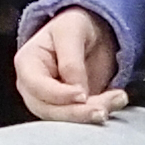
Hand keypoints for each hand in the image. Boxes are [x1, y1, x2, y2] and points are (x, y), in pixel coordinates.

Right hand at [13, 4, 123, 121]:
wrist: (93, 32)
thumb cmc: (74, 26)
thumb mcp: (71, 32)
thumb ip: (71, 61)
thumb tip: (77, 91)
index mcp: (28, 64)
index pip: (36, 87)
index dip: (58, 95)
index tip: (81, 94)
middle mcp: (35, 87)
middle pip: (49, 110)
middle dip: (76, 113)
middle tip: (101, 109)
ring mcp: (53, 100)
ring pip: (67, 119)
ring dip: (92, 114)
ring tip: (116, 99)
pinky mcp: (72, 107)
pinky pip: (84, 117)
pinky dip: (102, 111)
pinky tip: (117, 100)